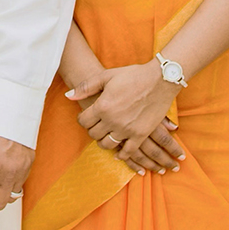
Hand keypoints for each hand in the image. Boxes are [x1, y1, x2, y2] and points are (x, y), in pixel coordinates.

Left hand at [67, 63, 183, 174]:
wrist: (160, 79)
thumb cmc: (133, 75)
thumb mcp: (107, 76)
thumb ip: (86, 87)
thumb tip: (68, 96)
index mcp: (103, 105)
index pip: (83, 121)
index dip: (82, 119)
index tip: (86, 117)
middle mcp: (112, 120)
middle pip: (93, 134)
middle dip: (92, 130)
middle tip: (96, 125)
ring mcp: (127, 129)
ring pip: (107, 144)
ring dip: (104, 141)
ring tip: (106, 135)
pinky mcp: (141, 135)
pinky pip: (127, 151)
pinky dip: (122, 154)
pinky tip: (119, 152)